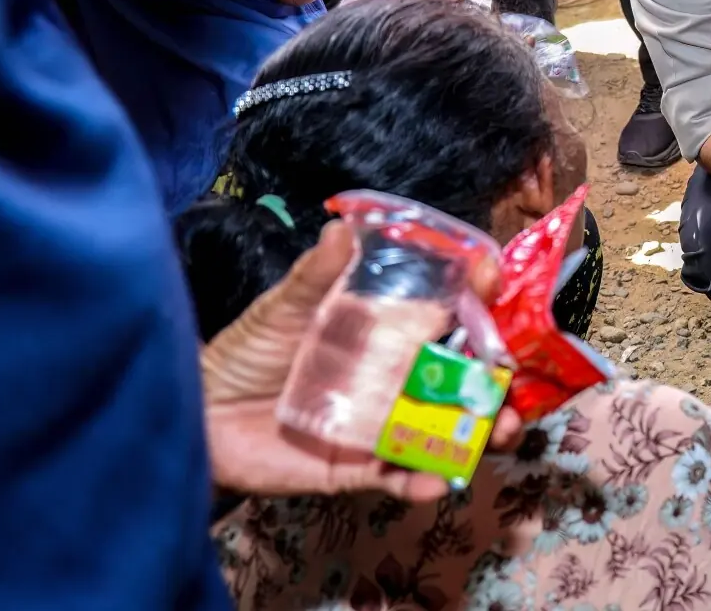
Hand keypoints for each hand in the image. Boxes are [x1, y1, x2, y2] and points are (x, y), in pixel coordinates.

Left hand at [201, 222, 524, 500]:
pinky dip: (422, 483)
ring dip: (478, 435)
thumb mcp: (280, 309)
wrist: (196, 415)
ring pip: (444, 431)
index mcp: (384, 333)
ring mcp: (379, 425)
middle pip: (461, 382)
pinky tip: (436, 482)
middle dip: (497, 386)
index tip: (494, 284)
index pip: (444, 317)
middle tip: (514, 389)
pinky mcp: (356, 468)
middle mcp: (393, 379)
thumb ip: (313, 277)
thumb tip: (339, 228)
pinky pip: (398, 478)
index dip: (476, 304)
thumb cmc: (245, 352)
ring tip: (499, 434)